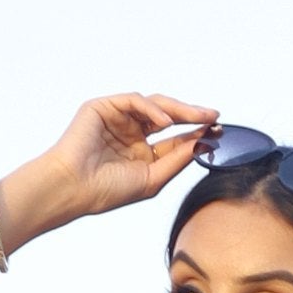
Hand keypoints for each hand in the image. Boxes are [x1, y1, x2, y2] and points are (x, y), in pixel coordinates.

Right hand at [32, 93, 217, 229]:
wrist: (73, 189)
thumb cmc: (107, 191)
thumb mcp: (152, 178)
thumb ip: (177, 160)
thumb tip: (204, 143)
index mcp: (141, 151)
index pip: (175, 137)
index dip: (197, 133)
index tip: (218, 131)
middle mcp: (130, 132)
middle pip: (168, 117)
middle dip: (192, 115)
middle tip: (214, 117)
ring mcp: (117, 118)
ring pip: (154, 105)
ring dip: (178, 109)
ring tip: (197, 117)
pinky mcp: (102, 108)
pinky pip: (134, 101)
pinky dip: (152, 109)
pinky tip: (166, 122)